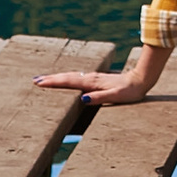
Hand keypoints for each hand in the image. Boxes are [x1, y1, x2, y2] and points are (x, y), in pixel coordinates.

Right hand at [38, 46, 165, 102]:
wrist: (141, 80)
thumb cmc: (129, 92)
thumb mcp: (116, 97)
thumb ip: (100, 98)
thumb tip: (83, 99)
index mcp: (92, 83)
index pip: (69, 82)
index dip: (54, 83)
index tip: (40, 83)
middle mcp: (91, 78)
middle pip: (67, 77)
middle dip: (51, 79)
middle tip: (35, 80)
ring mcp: (94, 78)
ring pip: (71, 76)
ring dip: (57, 78)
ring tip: (44, 80)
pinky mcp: (97, 79)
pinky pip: (77, 78)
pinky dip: (67, 79)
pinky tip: (65, 81)